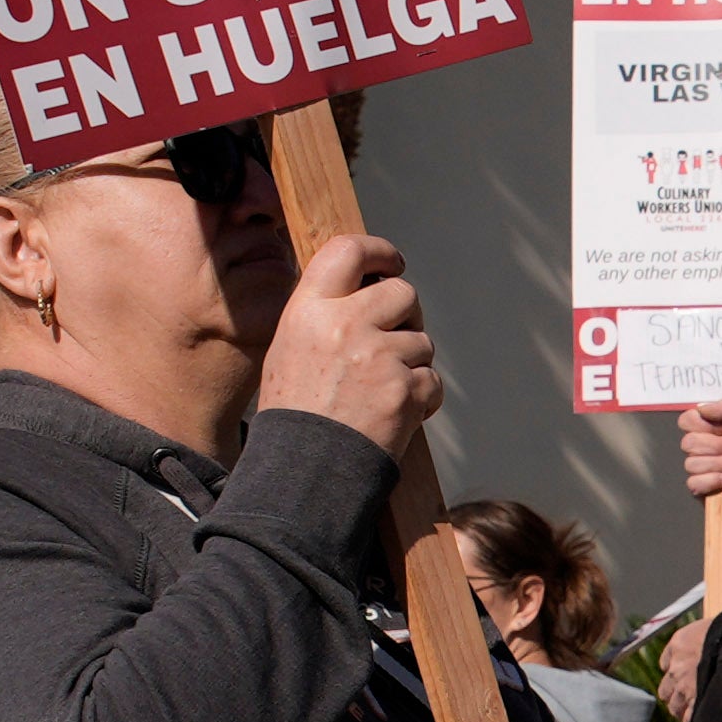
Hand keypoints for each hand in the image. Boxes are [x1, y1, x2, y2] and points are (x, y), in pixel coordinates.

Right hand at [257, 230, 437, 453]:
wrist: (305, 471)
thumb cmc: (297, 413)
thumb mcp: (290, 349)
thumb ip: (325, 314)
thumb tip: (368, 288)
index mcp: (308, 311)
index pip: (349, 250)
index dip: (378, 251)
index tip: (391, 262)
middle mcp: (344, 326)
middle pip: (403, 292)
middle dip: (406, 315)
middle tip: (394, 340)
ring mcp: (379, 358)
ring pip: (422, 341)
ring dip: (411, 364)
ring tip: (379, 393)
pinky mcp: (405, 390)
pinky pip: (431, 380)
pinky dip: (420, 399)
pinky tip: (393, 415)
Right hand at [678, 403, 721, 504]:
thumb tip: (701, 408)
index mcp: (712, 428)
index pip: (687, 420)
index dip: (703, 425)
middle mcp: (703, 447)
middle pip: (688, 442)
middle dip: (719, 446)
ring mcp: (700, 469)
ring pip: (691, 463)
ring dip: (721, 464)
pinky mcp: (701, 489)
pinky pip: (694, 482)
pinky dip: (715, 480)